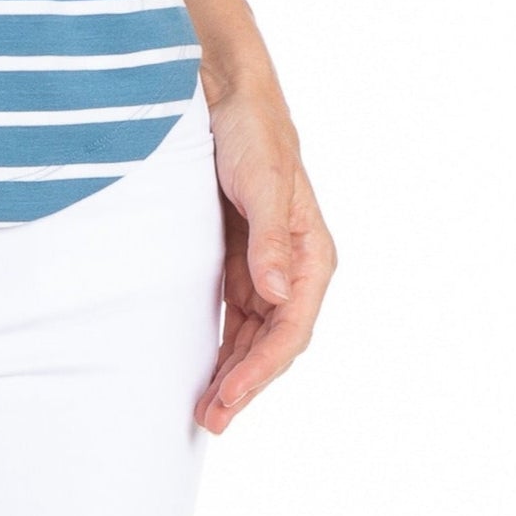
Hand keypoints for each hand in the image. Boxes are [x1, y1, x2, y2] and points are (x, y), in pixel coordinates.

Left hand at [197, 86, 335, 433]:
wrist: (225, 95)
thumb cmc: (252, 132)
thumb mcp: (264, 183)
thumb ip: (271, 240)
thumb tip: (278, 294)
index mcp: (311, 254)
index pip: (291, 329)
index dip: (261, 370)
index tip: (229, 398)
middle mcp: (293, 268)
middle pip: (273, 343)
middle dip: (244, 384)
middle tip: (210, 420)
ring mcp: (264, 267)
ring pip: (252, 337)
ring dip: (231, 373)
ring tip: (204, 411)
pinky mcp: (238, 262)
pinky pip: (233, 318)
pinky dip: (220, 346)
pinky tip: (204, 370)